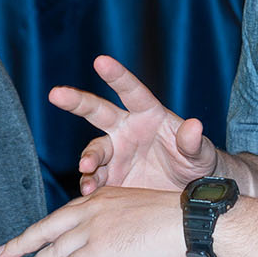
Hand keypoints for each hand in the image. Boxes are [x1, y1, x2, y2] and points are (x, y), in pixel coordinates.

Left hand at [0, 187, 188, 256]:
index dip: (44, 229)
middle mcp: (91, 210)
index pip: (63, 215)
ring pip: (53, 250)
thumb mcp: (133, 210)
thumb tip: (100, 247)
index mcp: (100, 198)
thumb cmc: (171, 218)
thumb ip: (111, 224)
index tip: (31, 236)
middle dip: (23, 243)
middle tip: (6, 252)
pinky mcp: (99, 249)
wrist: (187, 221)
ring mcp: (93, 229)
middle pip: (48, 229)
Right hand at [53, 55, 216, 195]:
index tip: (100, 61)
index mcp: (148, 114)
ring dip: (88, 158)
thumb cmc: (198, 164)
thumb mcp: (201, 153)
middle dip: (76, 101)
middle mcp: (126, 130)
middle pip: (97, 111)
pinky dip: (89, 184)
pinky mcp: (112, 178)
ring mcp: (116, 155)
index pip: (131, 91)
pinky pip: (94, 179)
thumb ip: (194, 141)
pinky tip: (89, 191)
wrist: (190, 195)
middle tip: (56, 94)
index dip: (116, 76)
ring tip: (87, 169)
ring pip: (94, 151)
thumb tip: (194, 125)